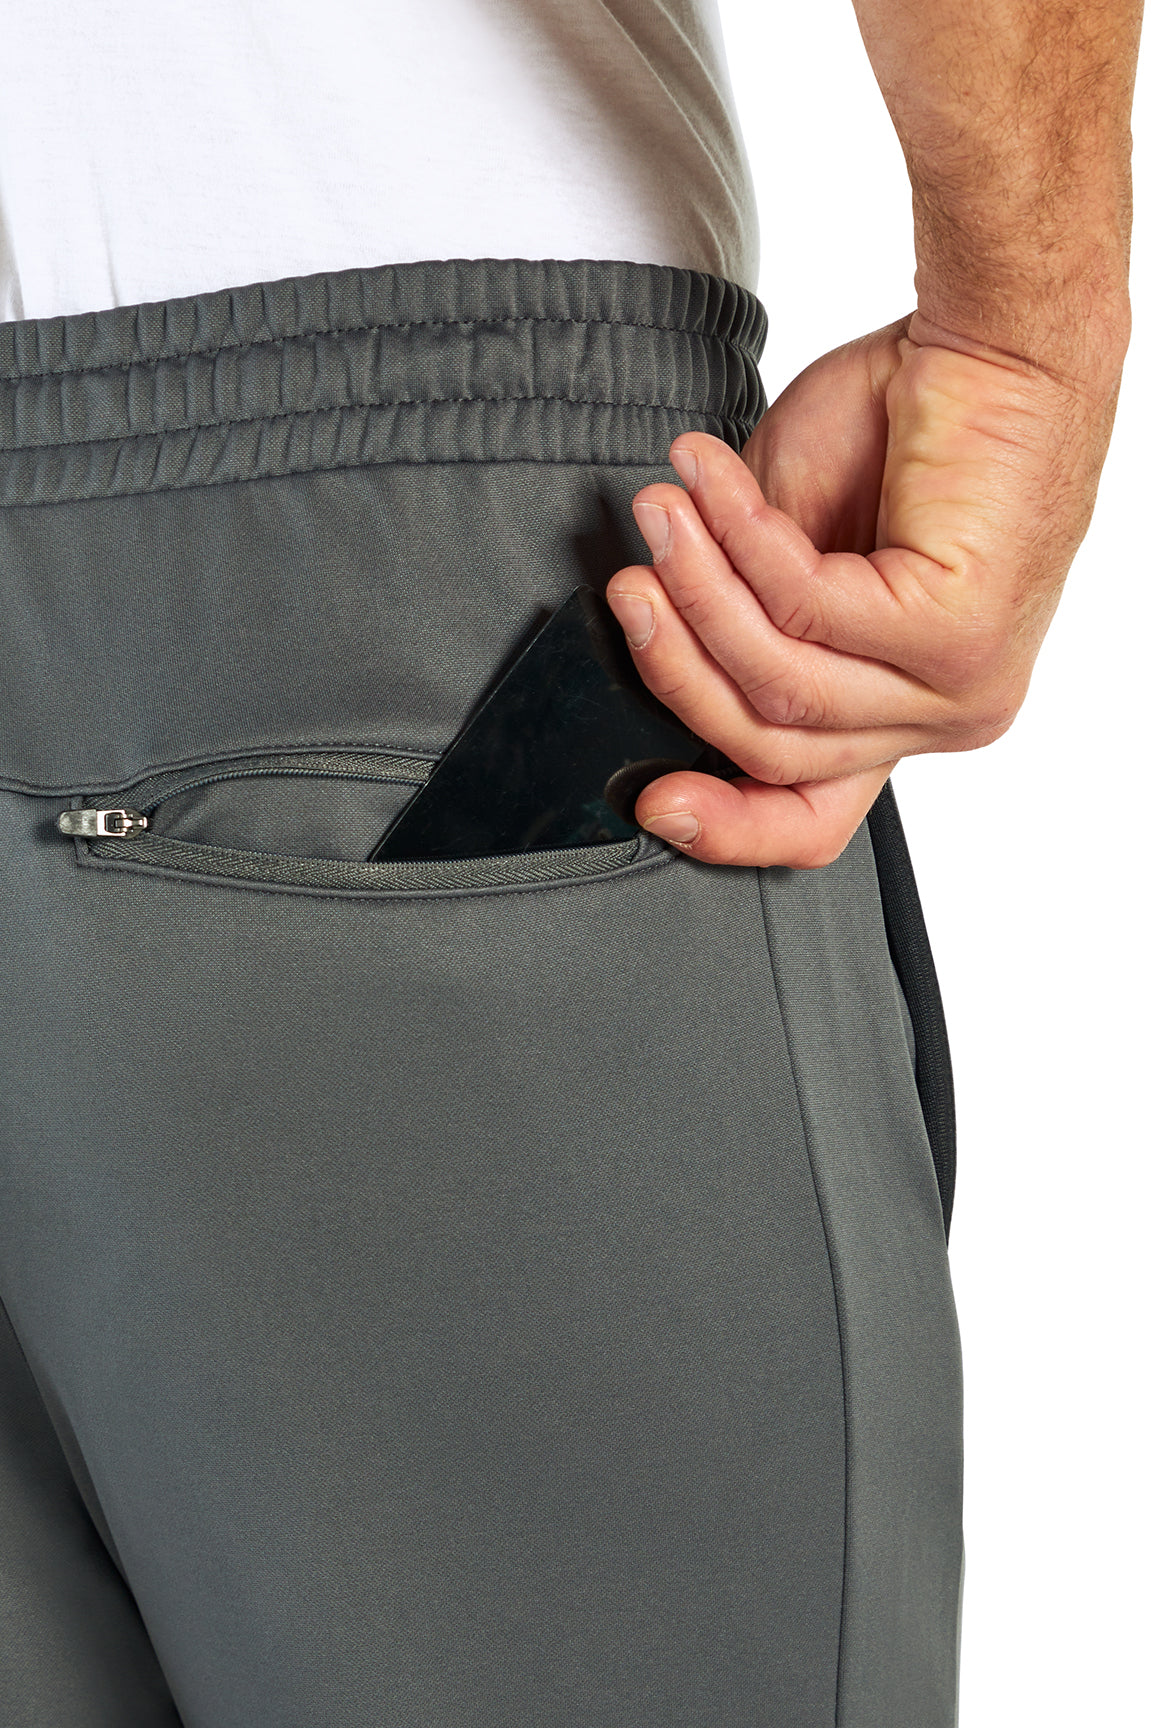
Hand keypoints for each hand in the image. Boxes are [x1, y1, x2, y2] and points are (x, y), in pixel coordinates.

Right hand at [605, 312, 1124, 867]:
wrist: (995, 341)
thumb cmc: (909, 428)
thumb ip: (743, 620)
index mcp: (904, 709)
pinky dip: (739, 541)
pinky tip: (710, 483)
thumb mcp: (792, 544)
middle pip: (773, 746)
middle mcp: (941, 713)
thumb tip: (664, 659)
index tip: (651, 801)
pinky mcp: (958, 634)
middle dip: (677, 665)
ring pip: (782, 683)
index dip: (727, 825)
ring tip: (662, 514)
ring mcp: (957, 685)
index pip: (813, 815)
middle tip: (630, 589)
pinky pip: (806, 609)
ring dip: (699, 593)